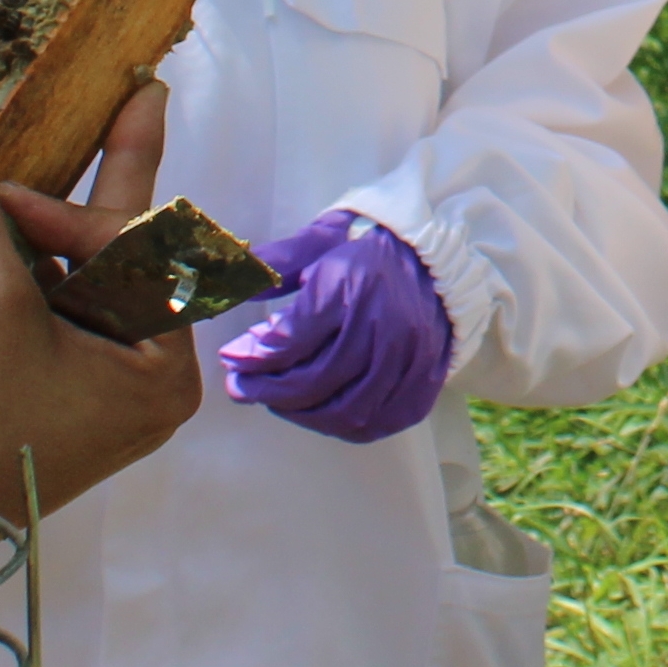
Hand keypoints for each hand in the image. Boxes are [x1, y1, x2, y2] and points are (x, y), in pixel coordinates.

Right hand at [0, 81, 198, 520]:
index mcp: (159, 368)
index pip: (139, 256)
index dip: (75, 210)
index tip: (3, 191)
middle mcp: (136, 380)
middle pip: (117, 262)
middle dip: (80, 202)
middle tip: (139, 95)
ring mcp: (89, 392)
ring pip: (72, 286)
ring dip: (32, 239)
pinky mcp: (42, 400)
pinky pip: (39, 318)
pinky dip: (9, 278)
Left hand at [217, 209, 455, 440]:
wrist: (439, 256)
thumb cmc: (370, 246)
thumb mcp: (319, 241)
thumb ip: (273, 264)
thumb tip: (228, 288)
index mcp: (352, 284)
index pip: (289, 340)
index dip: (252, 356)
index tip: (232, 357)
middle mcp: (383, 325)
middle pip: (313, 381)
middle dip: (266, 391)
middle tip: (240, 388)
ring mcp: (409, 357)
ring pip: (345, 410)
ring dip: (301, 413)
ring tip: (278, 401)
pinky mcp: (425, 380)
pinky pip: (379, 422)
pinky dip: (344, 425)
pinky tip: (321, 411)